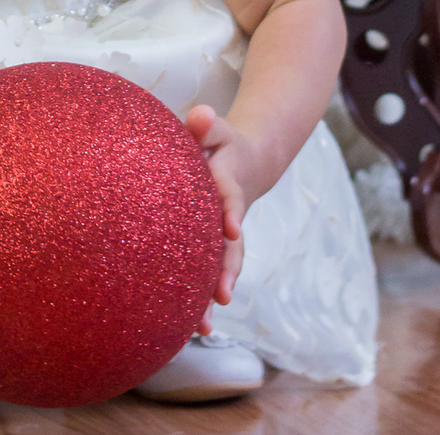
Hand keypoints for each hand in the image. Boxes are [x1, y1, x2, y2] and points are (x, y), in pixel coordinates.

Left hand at [184, 105, 254, 329]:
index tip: (232, 228)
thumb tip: (202, 114)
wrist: (246, 161)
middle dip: (227, 270)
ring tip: (204, 327)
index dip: (232, 211)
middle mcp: (229, 215)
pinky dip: (204, 298)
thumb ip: (206, 125)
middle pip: (230, 245)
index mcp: (227, 183)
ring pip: (222, 267)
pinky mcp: (214, 246)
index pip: (230, 197)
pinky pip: (210, 272)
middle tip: (221, 295)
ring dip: (213, 293)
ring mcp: (223, 234)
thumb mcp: (216, 129)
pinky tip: (193, 327)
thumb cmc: (220, 143)